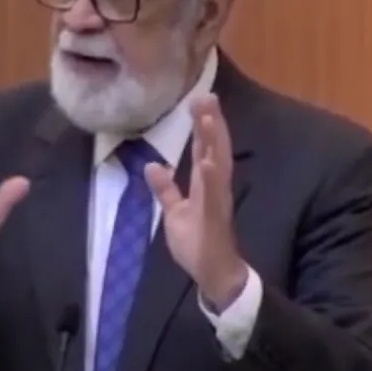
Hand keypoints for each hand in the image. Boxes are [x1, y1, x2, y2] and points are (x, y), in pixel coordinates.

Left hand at [145, 93, 247, 308]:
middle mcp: (215, 188)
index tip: (199, 99)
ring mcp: (217, 202)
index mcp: (205, 185)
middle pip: (214, 149)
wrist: (214, 275)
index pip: (204, 149)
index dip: (202, 126)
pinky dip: (212, 179)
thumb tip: (153, 165)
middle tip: (206, 96)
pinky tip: (209, 162)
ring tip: (209, 118)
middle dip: (211, 124)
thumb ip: (166, 189)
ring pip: (218, 166)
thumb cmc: (198, 243)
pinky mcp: (216, 219)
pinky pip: (214, 197)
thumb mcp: (175, 212)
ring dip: (214, 142)